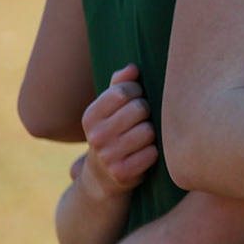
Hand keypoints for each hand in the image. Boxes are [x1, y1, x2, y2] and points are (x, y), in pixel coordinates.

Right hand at [78, 65, 156, 196]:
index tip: (137, 98)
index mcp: (91, 116)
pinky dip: (153, 152)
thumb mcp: (109, 109)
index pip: (122, 91)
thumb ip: (119, 85)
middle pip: (139, 109)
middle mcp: (96, 136)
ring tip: (142, 137)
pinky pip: (152, 153)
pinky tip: (143, 154)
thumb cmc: (113, 132)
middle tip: (141, 120)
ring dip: (151, 133)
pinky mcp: (122, 173)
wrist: (103, 176)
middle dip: (146, 112)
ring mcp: (108, 156)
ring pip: (148, 131)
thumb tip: (132, 68)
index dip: (137, 91)